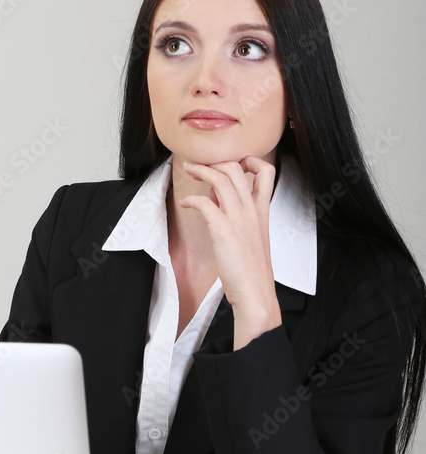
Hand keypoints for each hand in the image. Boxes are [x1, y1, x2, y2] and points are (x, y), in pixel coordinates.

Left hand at [178, 156, 281, 349]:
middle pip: (237, 168)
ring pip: (221, 178)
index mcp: (262, 210)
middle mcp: (252, 210)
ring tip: (189, 170)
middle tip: (200, 164)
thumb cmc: (251, 268)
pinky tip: (185, 204)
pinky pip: (204, 202)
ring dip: (200, 170)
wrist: (255, 293)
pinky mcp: (223, 229)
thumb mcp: (250, 235)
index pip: (267, 172)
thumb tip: (218, 198)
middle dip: (216, 161)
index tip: (234, 163)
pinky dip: (192, 199)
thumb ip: (238, 214)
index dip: (250, 161)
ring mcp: (239, 218)